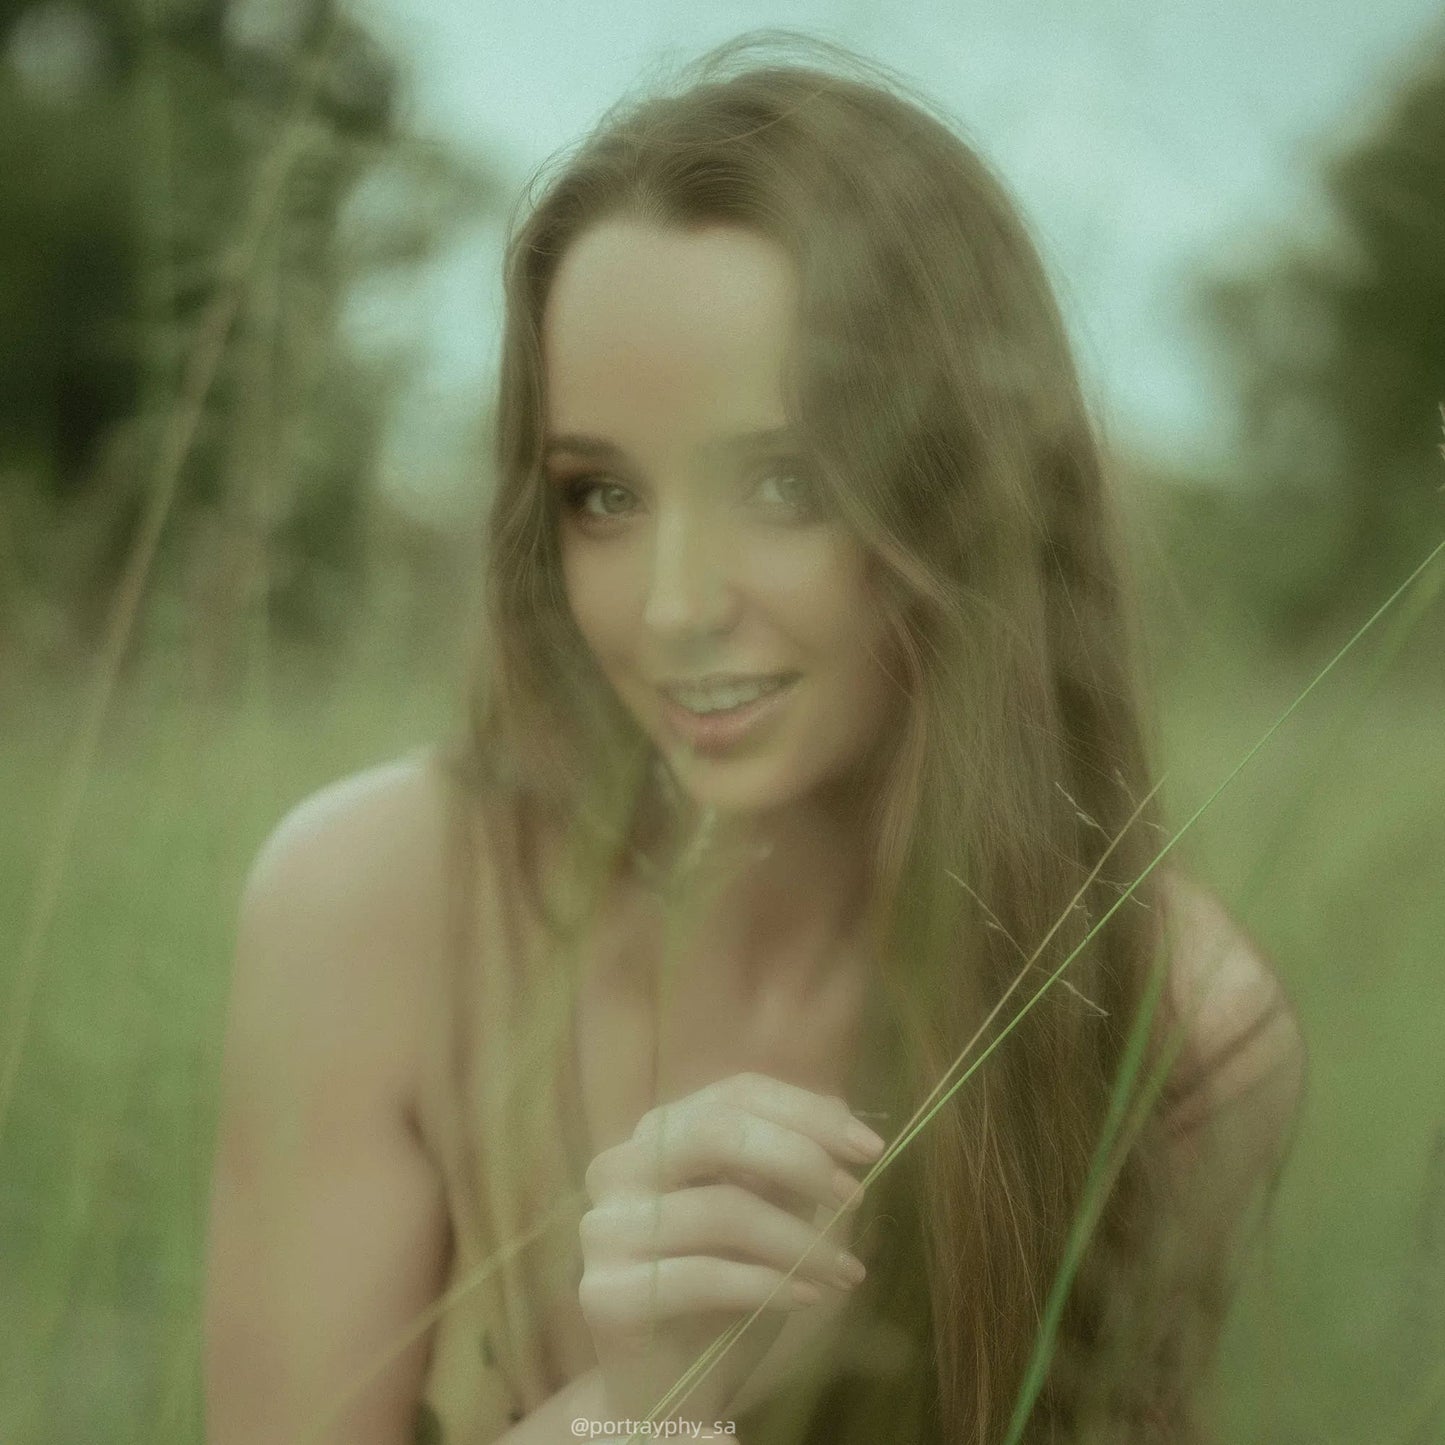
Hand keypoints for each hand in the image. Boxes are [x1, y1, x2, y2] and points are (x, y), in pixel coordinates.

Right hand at [577, 1072, 884, 1427]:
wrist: (670, 1388)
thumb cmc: (724, 1290)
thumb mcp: (766, 1213)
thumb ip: (788, 1163)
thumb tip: (839, 1112)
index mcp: (657, 1134)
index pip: (735, 1094)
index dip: (807, 1113)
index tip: (870, 1147)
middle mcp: (619, 1167)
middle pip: (715, 1131)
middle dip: (799, 1158)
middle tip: (855, 1197)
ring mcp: (605, 1229)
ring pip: (720, 1208)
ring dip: (800, 1240)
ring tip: (844, 1271)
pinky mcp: (607, 1293)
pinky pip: (705, 1275)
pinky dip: (770, 1284)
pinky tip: (809, 1298)